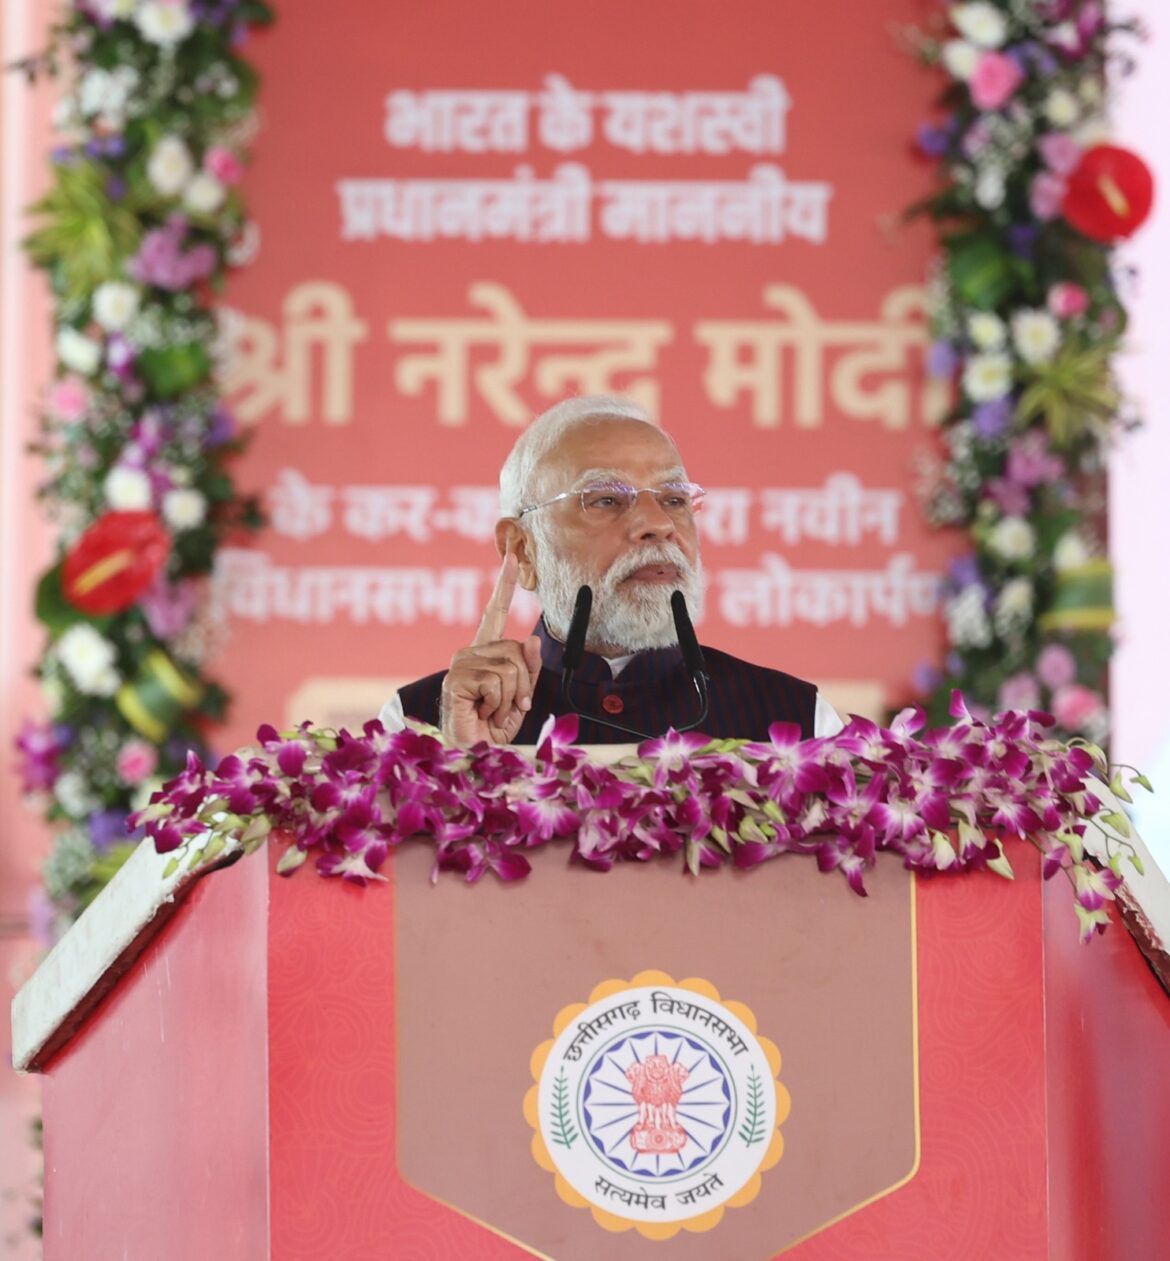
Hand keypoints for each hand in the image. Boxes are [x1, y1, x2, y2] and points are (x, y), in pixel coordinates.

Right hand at [440, 552, 541, 744]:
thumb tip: (533, 640)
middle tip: (506, 707)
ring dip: (510, 698)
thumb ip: (528, 670)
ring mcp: (460, 663)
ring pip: (511, 667)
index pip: (495, 612)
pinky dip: (498, 704)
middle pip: (518, 650)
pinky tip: (482, 712)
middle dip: (523, 685)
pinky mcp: (457, 678)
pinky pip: (497, 681)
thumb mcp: (518, 697)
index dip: (504, 584)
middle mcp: (470, 653)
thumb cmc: (491, 729)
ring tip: (491, 711)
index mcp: (485, 654)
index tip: (511, 555)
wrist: (471, 754)